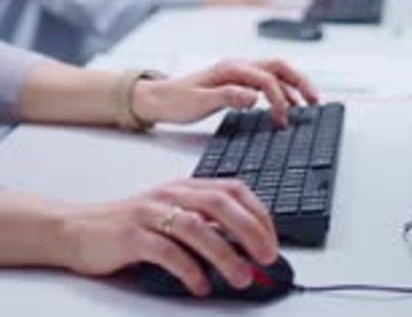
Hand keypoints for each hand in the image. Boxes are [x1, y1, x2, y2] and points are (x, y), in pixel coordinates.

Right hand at [58, 178, 277, 295]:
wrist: (78, 228)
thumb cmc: (130, 225)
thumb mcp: (170, 216)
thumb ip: (203, 226)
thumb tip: (244, 247)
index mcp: (185, 187)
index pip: (233, 189)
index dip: (258, 213)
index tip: (272, 241)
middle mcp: (171, 194)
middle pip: (220, 203)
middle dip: (250, 230)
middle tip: (266, 258)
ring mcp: (150, 213)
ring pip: (196, 227)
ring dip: (224, 253)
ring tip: (240, 277)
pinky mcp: (131, 236)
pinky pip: (166, 251)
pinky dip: (188, 269)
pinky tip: (200, 285)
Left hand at [132, 58, 317, 126]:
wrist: (156, 99)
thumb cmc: (175, 100)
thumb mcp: (199, 102)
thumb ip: (228, 97)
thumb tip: (254, 96)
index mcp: (230, 69)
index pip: (266, 79)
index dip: (279, 98)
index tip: (283, 120)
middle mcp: (236, 66)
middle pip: (278, 67)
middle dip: (299, 82)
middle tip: (314, 101)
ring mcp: (237, 72)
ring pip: (274, 72)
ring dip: (292, 85)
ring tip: (307, 103)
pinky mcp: (235, 82)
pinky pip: (265, 81)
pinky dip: (280, 89)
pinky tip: (284, 104)